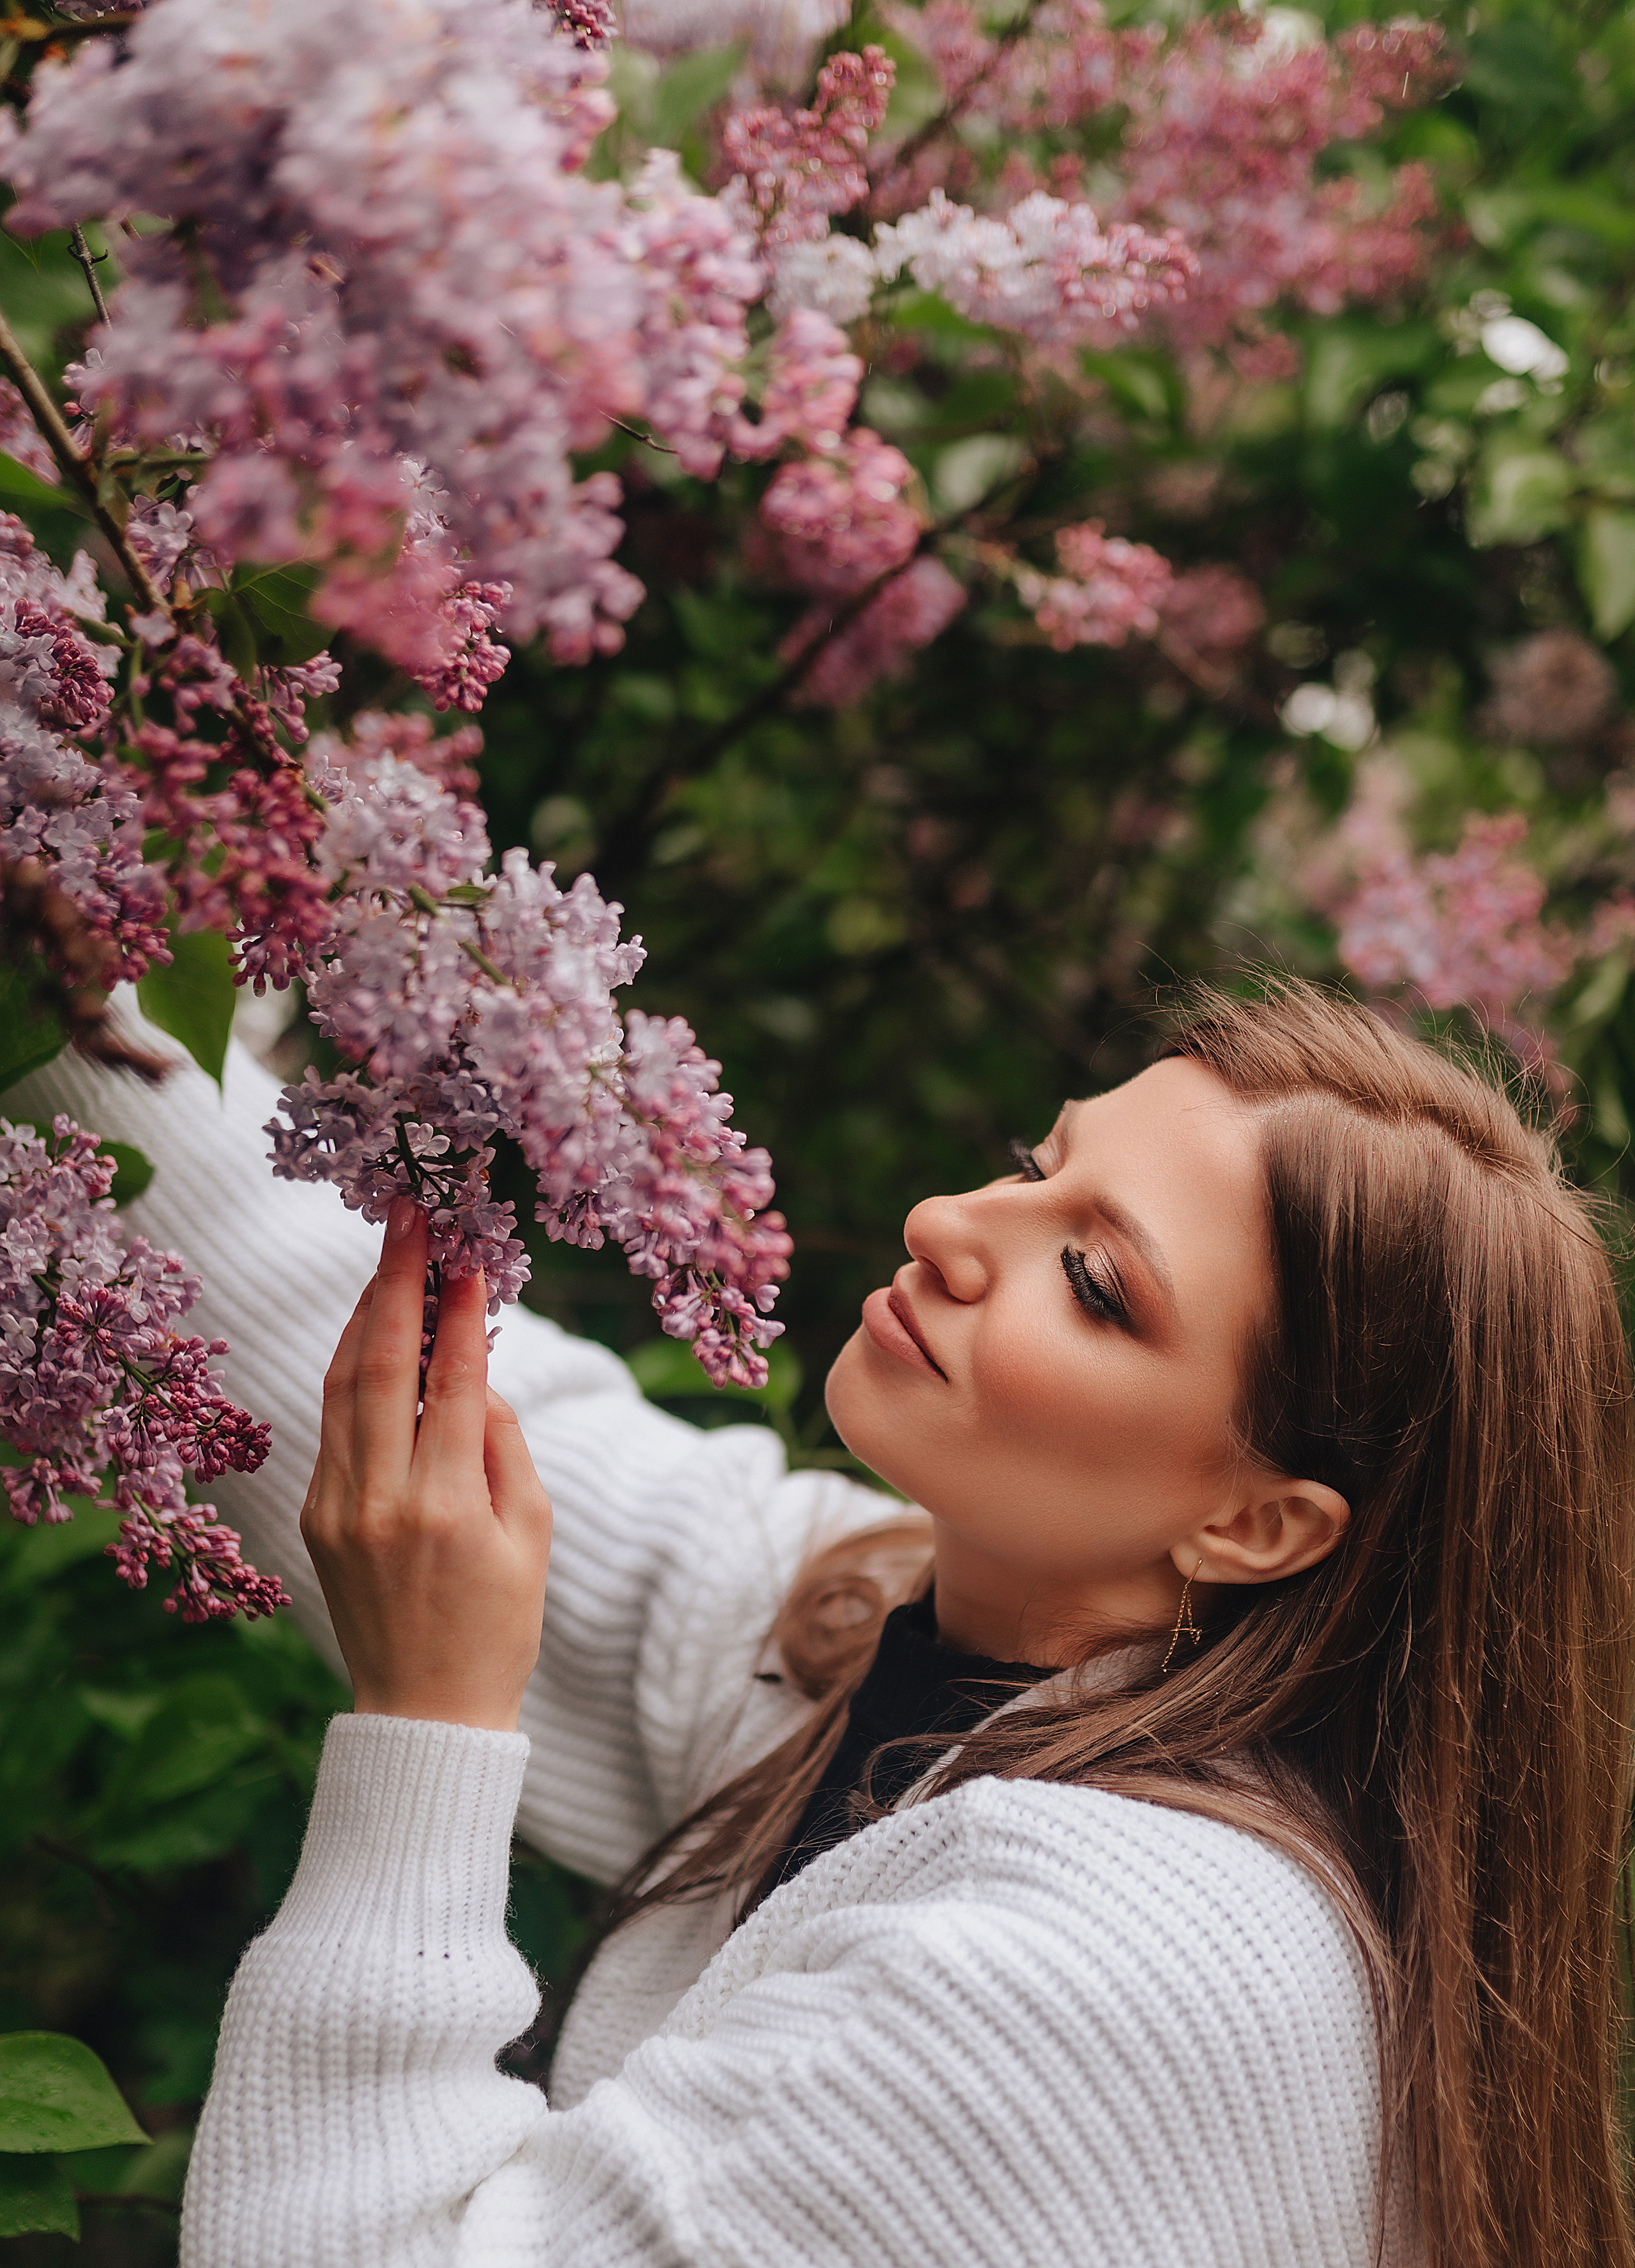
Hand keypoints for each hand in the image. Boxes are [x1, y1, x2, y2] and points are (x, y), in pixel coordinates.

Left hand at [301, 1196, 551, 1731]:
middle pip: (380, 1365)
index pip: (451, 1380)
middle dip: (396, 1282)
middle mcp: (379, 1501)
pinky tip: (376, 1333)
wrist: (426, 1715)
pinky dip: (355, 1370)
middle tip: (409, 1215)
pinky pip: (334, 1425)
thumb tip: (473, 1369)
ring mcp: (336, 1509)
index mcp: (444, 1508)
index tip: (467, 1251)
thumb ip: (503, 1445)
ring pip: (342, 1386)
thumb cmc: (500, 1626)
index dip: (459, 1309)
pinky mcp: (315, 1517)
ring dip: (367, 1314)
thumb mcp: (530, 1534)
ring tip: (391, 1257)